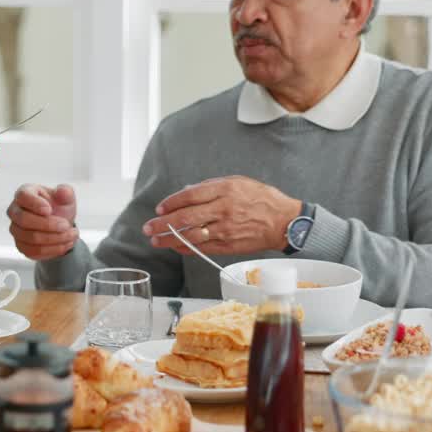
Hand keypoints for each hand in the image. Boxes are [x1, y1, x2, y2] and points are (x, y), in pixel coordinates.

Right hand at [6, 184, 78, 260]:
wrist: (59, 226)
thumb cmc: (59, 207)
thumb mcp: (66, 198)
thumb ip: (66, 192)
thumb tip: (62, 191)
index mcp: (24, 194)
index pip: (23, 196)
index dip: (35, 204)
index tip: (49, 210)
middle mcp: (15, 211)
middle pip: (24, 220)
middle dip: (48, 225)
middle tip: (66, 225)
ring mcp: (15, 230)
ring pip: (31, 238)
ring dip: (55, 238)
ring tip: (72, 235)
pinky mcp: (21, 246)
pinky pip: (34, 251)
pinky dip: (53, 249)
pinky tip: (66, 244)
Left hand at [141, 176, 300, 255]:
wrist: (283, 221)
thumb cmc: (260, 199)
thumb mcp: (238, 182)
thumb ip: (212, 187)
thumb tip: (186, 194)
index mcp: (225, 190)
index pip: (190, 196)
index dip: (171, 203)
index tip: (159, 208)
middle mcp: (223, 209)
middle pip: (185, 217)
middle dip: (162, 223)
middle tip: (147, 227)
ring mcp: (225, 230)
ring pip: (190, 236)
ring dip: (169, 239)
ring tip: (155, 240)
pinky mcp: (228, 246)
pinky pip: (202, 248)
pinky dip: (186, 248)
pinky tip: (175, 247)